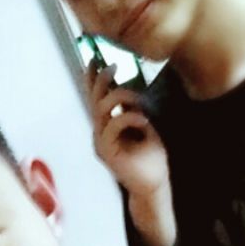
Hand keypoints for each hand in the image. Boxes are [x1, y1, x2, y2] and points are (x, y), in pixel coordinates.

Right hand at [85, 61, 168, 197]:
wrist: (152, 185)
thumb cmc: (149, 158)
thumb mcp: (141, 127)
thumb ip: (131, 111)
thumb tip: (126, 91)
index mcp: (106, 127)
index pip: (94, 99)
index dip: (91, 79)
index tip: (93, 60)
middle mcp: (99, 133)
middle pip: (93, 100)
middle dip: (100, 80)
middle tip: (113, 66)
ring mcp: (101, 143)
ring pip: (100, 110)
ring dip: (119, 97)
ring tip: (137, 98)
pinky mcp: (107, 152)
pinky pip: (112, 126)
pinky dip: (128, 117)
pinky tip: (143, 120)